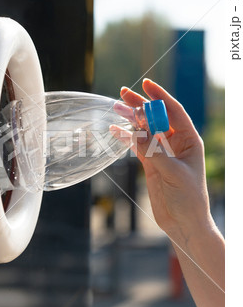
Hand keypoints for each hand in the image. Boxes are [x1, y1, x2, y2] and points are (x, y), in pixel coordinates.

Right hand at [110, 78, 215, 243]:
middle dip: (141, 105)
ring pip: (145, 130)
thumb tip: (138, 131)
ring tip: (116, 108)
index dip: (160, 97)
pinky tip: (116, 130)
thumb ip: (155, 152)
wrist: (183, 222)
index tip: (147, 84)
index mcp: (189, 140)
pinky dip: (126, 137)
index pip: (174, 112)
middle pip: (156, 118)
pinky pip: (137, 145)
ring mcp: (162, 153)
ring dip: (131, 119)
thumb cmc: (188, 199)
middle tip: (124, 93)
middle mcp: (176, 143)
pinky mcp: (151, 164)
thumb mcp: (174, 173)